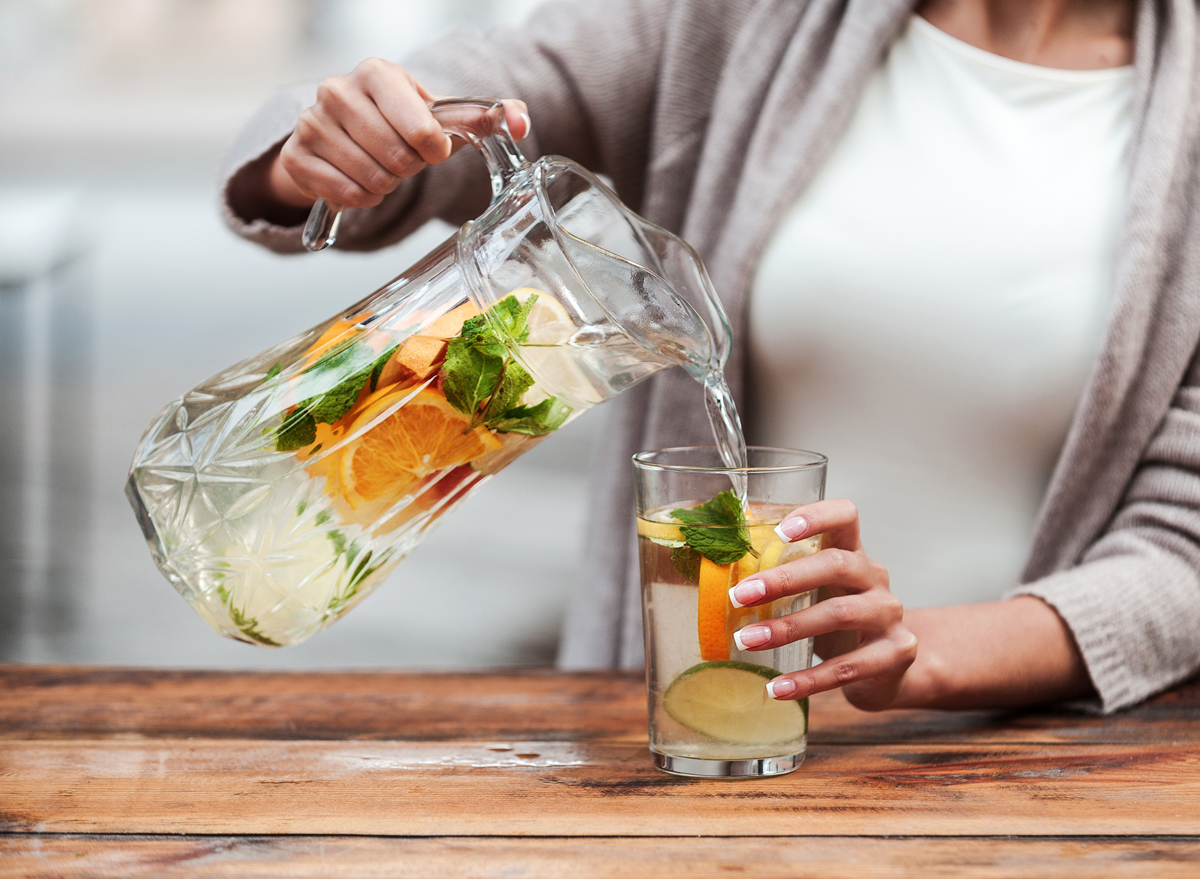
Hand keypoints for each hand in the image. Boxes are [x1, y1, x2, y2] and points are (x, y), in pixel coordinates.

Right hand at [268, 58, 529, 210]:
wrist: (343, 136)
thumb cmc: (397, 124)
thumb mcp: (437, 116)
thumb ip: (482, 118)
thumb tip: (521, 120)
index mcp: (378, 73)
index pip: (421, 127)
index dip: (433, 150)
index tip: (431, 149)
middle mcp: (338, 89)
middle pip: (397, 158)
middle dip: (408, 170)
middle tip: (401, 161)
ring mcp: (311, 122)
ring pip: (371, 179)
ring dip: (385, 187)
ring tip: (380, 170)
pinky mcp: (296, 156)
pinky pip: (345, 195)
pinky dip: (361, 200)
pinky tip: (359, 183)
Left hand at [728, 499, 917, 710]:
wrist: (891, 667)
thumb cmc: (839, 620)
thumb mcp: (818, 591)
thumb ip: (784, 579)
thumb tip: (717, 576)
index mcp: (854, 553)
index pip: (845, 516)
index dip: (816, 516)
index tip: (779, 531)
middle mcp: (875, 578)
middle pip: (836, 565)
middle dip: (784, 580)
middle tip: (739, 595)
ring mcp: (889, 615)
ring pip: (840, 614)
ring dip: (788, 628)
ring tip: (747, 641)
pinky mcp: (895, 654)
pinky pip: (849, 667)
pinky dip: (809, 680)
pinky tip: (777, 687)